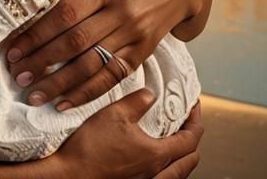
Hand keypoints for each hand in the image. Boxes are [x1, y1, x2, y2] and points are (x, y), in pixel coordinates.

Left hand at [0, 0, 195, 109]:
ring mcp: (135, 37)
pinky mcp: (143, 53)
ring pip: (93, 65)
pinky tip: (65, 104)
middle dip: (43, 62)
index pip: (68, 13)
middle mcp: (124, 15)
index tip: (15, 47)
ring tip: (34, 95)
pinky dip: (89, 93)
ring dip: (61, 84)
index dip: (39, 33)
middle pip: (76, 43)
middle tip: (17, 75)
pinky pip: (114, 77)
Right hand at [55, 92, 202, 178]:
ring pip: (178, 174)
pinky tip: (153, 158)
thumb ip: (137, 102)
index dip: (195, 120)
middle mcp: (156, 173)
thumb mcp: (114, 114)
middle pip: (190, 160)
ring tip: (173, 140)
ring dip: (182, 156)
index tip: (193, 107)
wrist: (71, 175)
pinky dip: (168, 168)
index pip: (190, 139)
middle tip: (186, 122)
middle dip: (192, 140)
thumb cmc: (91, 149)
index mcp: (156, 155)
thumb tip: (150, 95)